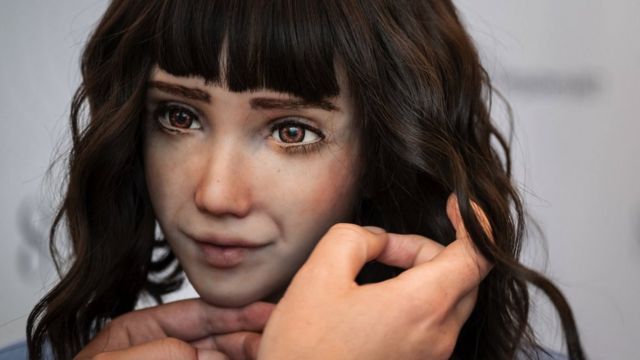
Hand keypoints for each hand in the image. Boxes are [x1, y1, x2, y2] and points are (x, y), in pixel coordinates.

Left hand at [74, 299, 273, 359]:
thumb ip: (155, 352)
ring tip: (270, 355)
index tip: (266, 312)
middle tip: (272, 343)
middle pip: (216, 340)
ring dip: (245, 358)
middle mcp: (164, 351)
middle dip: (246, 340)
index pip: (198, 314)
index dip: (235, 313)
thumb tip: (198, 354)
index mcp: (142, 332)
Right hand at [258, 194, 490, 359]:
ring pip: (446, 298)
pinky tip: (373, 299)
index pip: (477, 255)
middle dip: (427, 250)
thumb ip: (356, 238)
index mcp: (421, 306)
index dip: (473, 222)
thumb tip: (378, 239)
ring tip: (371, 272)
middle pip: (461, 275)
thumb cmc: (305, 351)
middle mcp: (437, 335)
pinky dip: (414, 300)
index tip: (456, 205)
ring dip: (418, 275)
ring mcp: (430, 356)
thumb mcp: (320, 274)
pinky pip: (432, 323)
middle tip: (384, 247)